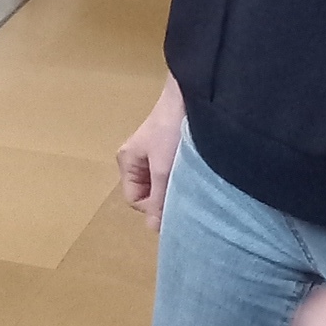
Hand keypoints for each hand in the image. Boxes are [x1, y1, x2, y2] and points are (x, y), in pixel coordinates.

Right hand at [118, 74, 184, 229]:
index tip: (175, 202)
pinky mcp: (172, 148)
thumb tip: (153, 229)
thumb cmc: (170, 130)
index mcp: (127, 163)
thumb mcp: (164, 169)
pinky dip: (186, 175)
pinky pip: (175, 173)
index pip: (135, 200)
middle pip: (149, 193)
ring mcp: (155, 153)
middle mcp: (138, 160)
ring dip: (178, 185)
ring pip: (164, 183)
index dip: (153, 206)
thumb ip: (158, 199)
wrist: (191, 96)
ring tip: (194, 179)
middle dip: (167, 196)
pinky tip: (199, 171)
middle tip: (187, 193)